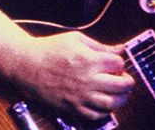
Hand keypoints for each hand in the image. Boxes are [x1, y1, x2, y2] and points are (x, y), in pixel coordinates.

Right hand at [13, 31, 134, 121]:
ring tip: (120, 94)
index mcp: (88, 59)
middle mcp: (87, 79)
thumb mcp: (75, 39)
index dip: (120, 63)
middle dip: (127, 82)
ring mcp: (80, 96)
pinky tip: (103, 104)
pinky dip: (104, 112)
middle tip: (125, 80)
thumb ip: (100, 46)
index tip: (116, 64)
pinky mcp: (72, 107)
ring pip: (111, 103)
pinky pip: (95, 115)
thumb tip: (119, 49)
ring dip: (121, 99)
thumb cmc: (48, 50)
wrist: (27, 64)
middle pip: (121, 85)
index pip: (118, 64)